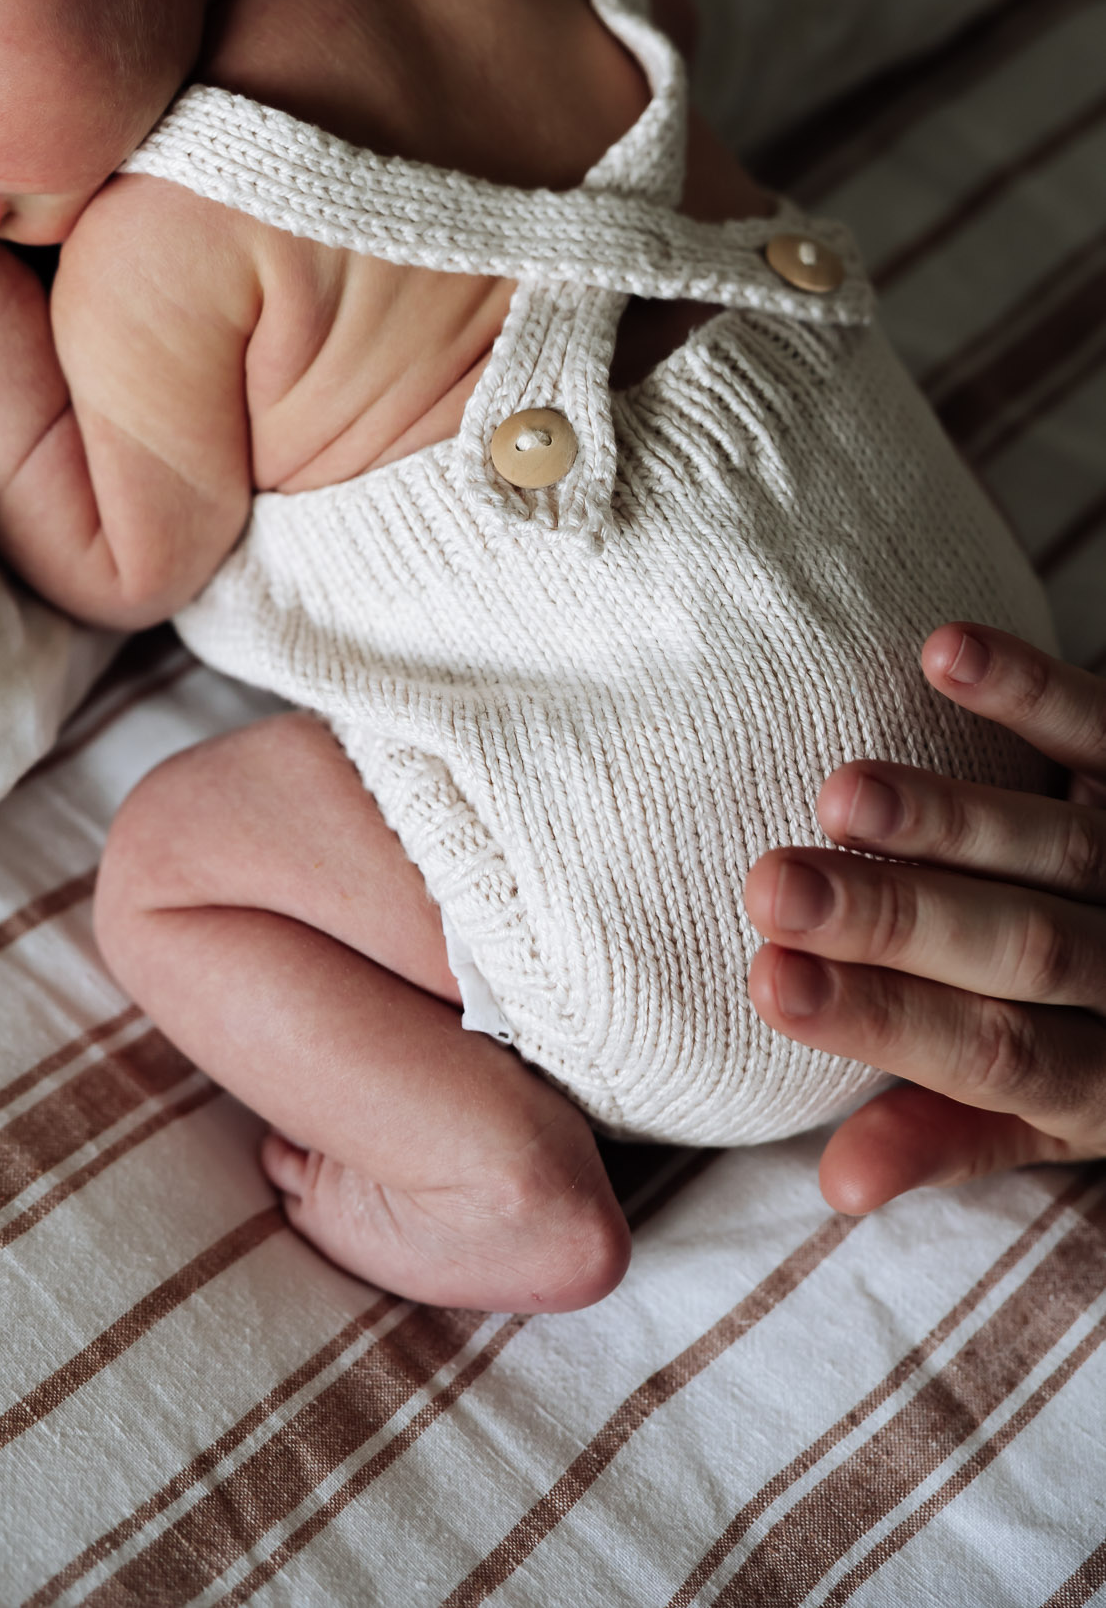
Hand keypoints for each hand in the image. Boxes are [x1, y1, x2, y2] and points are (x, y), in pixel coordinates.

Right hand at [746, 625, 1105, 1211]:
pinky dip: (1028, 692)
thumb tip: (835, 1186)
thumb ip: (944, 1133)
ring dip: (948, 817)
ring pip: (1061, 845)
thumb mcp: (1049, 1113)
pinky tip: (944, 653)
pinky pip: (1100, 726)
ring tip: (840, 793)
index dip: (884, 1022)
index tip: (768, 981)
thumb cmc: (1097, 1035)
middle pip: (1020, 948)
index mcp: (1104, 1079)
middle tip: (774, 884)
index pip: (994, 1055)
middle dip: (891, 919)